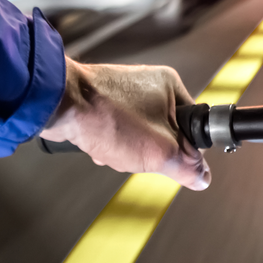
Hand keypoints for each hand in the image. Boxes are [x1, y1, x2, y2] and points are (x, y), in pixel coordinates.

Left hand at [40, 57, 210, 190]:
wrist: (60, 102)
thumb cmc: (109, 117)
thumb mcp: (158, 150)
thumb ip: (186, 166)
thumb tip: (203, 177)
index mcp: (171, 86)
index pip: (194, 126)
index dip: (185, 148)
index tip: (170, 157)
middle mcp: (152, 84)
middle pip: (167, 132)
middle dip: (151, 150)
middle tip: (137, 150)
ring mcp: (129, 90)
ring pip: (142, 133)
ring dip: (130, 148)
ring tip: (114, 144)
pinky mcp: (110, 98)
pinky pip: (123, 127)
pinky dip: (115, 140)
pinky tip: (102, 142)